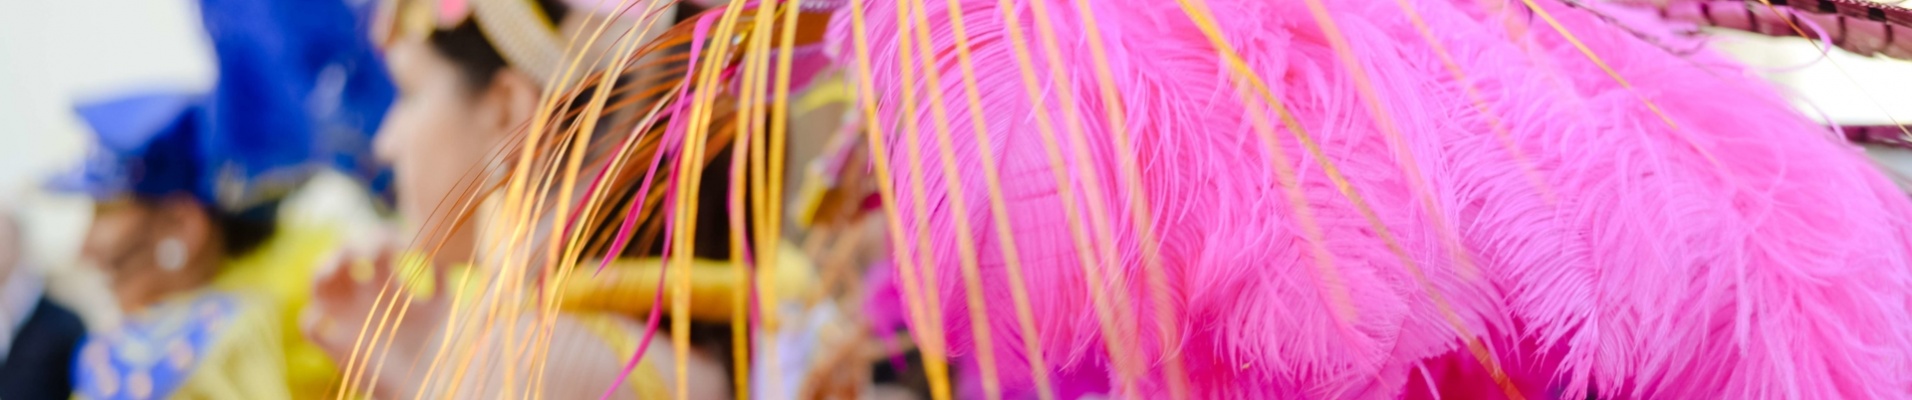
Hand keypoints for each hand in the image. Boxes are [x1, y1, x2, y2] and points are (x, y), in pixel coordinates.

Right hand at [302, 245, 449, 396]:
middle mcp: (360, 296)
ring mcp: (345, 317)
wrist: (419, 385)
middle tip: (370, 251)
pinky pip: (309, 325)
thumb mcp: (439, 309)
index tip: (401, 242)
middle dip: (350, 245)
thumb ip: (442, 283)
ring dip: (324, 268)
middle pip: (339, 256)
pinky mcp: (336, 343)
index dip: (381, 236)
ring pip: (317, 282)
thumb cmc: (428, 345)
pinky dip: (313, 317)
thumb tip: (442, 255)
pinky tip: (332, 316)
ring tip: (346, 267)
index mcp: (383, 284)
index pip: (371, 246)